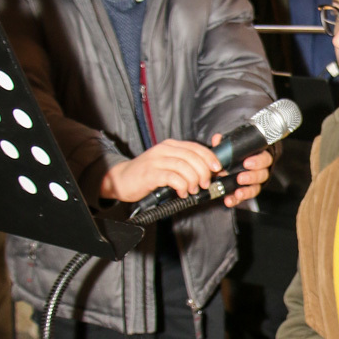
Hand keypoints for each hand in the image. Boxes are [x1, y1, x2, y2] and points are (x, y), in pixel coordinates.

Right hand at [99, 140, 220, 202]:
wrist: (121, 179)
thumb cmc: (147, 175)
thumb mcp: (168, 166)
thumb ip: (186, 166)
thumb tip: (209, 174)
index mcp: (171, 146)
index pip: (196, 147)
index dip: (210, 158)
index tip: (217, 170)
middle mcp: (164, 149)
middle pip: (193, 156)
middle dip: (204, 172)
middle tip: (205, 184)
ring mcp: (156, 160)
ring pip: (184, 166)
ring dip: (193, 180)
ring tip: (192, 190)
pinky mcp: (150, 173)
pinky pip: (172, 177)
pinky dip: (181, 186)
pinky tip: (182, 193)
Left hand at [210, 133, 272, 207]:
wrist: (236, 165)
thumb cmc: (239, 154)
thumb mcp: (233, 147)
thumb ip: (225, 143)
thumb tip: (217, 138)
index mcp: (260, 158)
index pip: (265, 159)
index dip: (257, 162)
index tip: (246, 163)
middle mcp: (260, 171)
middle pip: (262, 175)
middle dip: (251, 177)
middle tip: (240, 178)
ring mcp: (254, 183)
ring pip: (255, 188)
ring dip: (246, 191)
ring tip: (238, 193)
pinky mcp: (246, 193)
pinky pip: (244, 198)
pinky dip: (236, 200)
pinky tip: (229, 201)